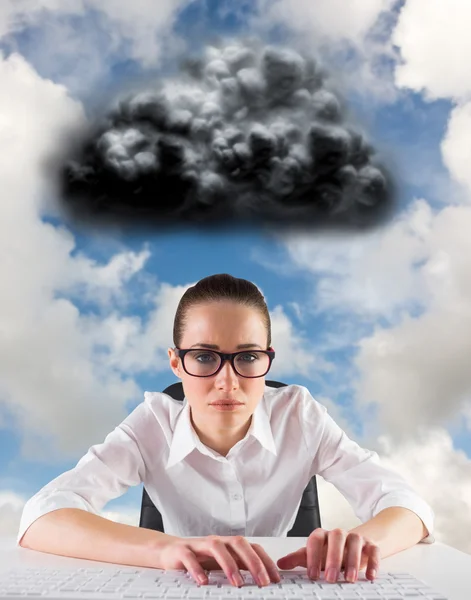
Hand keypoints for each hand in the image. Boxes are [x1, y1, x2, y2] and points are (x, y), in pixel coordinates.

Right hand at [157, 535, 281, 586]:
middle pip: (239, 544)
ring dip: (229, 565)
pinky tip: (204, 582)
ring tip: (237, 583)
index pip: (253, 547)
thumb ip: (240, 568)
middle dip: (253, 562)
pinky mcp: (182, 550)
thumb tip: (262, 581)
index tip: (276, 579)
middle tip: (263, 581)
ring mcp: (200, 544)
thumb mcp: (223, 564)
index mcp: (230, 545)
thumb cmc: (200, 559)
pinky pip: (190, 557)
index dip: (265, 561)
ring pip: (217, 547)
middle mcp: (218, 541)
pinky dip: (198, 569)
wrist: (170, 552)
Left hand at [277, 528, 379, 582]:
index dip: (313, 556)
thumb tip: (280, 563)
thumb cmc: (330, 552)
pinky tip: (370, 576)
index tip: (313, 575)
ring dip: (353, 560)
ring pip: (354, 542)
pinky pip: (373, 549)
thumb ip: (298, 559)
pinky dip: (373, 562)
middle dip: (333, 558)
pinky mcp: (370, 545)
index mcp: (323, 535)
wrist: (353, 545)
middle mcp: (338, 534)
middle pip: (336, 538)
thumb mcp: (314, 556)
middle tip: (331, 577)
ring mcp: (355, 538)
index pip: (315, 539)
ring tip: (350, 578)